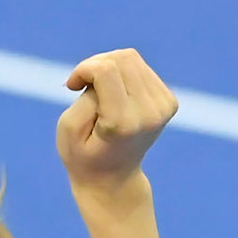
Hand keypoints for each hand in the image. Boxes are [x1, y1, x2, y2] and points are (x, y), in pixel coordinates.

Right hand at [56, 48, 178, 196]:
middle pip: (121, 58)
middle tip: (81, 85)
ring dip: (107, 68)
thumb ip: (85, 96)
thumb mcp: (68, 128)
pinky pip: (140, 68)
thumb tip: (108, 70)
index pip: (106, 70)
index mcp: (123, 122)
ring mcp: (163, 106)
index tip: (71, 86)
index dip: (83, 69)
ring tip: (96, 90)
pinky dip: (121, 74)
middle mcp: (149, 112)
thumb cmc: (83, 154)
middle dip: (94, 65)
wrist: (112, 179)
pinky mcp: (168, 101)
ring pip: (131, 59)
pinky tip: (113, 94)